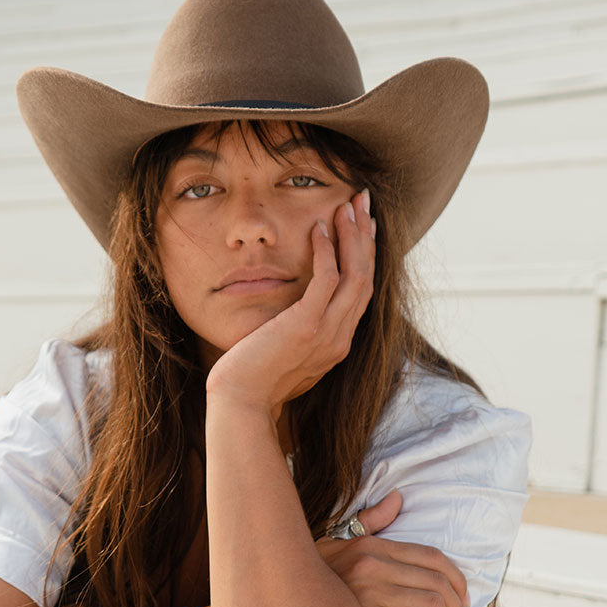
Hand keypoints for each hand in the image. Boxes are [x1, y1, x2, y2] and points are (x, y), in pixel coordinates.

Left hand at [205, 188, 374, 416]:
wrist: (240, 403)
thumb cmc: (255, 381)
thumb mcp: (288, 356)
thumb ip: (301, 335)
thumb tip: (299, 317)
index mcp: (337, 344)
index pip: (361, 292)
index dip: (366, 256)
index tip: (363, 227)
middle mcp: (340, 338)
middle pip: (366, 278)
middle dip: (366, 236)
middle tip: (363, 202)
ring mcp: (326, 334)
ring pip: (355, 275)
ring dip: (352, 236)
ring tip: (348, 205)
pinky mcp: (305, 326)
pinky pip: (326, 279)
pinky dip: (327, 251)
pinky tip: (319, 227)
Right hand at [316, 490, 471, 606]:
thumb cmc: (318, 580)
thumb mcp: (339, 545)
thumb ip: (370, 522)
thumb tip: (398, 497)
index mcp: (371, 546)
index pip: (431, 557)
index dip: (457, 578)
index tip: (464, 599)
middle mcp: (372, 564)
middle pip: (437, 582)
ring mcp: (369, 592)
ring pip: (431, 605)